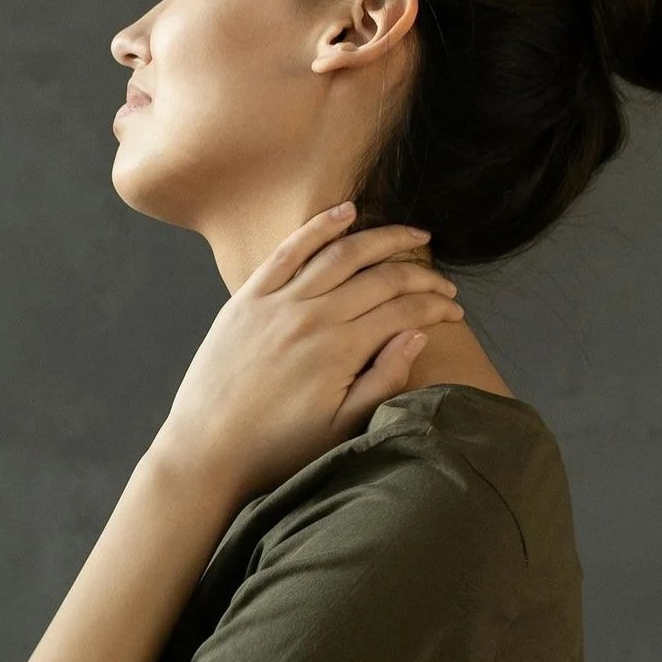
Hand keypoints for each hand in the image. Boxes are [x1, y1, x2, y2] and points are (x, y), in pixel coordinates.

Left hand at [152, 204, 463, 504]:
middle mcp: (312, 317)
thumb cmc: (276, 449)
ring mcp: (278, 302)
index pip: (404, 310)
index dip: (436, 307)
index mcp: (340, 351)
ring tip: (413, 234)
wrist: (207, 450)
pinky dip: (320, 226)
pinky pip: (290, 250)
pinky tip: (347, 212)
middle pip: (381, 277)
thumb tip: (417, 335)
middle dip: (421, 274)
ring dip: (384, 238)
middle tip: (444, 282)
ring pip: (342, 253)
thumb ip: (384, 380)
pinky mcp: (248, 298)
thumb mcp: (340, 429)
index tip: (454, 311)